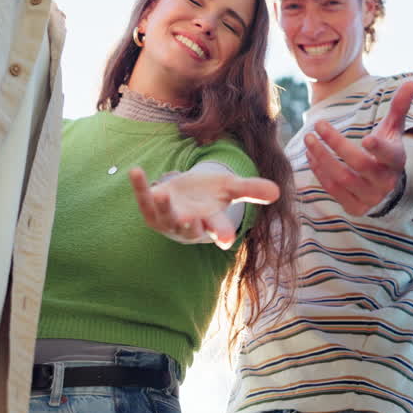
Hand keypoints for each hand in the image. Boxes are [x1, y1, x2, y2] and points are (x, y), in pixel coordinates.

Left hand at [128, 166, 279, 249]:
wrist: (184, 197)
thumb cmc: (210, 195)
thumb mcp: (231, 189)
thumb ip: (251, 190)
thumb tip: (277, 191)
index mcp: (211, 222)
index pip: (219, 230)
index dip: (222, 233)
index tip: (227, 240)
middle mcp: (189, 225)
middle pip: (190, 228)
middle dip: (190, 225)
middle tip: (192, 220)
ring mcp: (168, 220)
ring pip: (165, 216)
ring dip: (163, 206)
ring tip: (163, 193)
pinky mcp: (151, 211)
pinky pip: (144, 201)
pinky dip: (140, 187)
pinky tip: (136, 171)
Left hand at [303, 80, 412, 216]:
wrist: (384, 184)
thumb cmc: (387, 149)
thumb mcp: (393, 129)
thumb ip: (399, 107)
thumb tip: (411, 82)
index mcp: (396, 161)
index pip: (389, 155)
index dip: (378, 148)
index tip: (366, 139)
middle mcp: (385, 182)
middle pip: (358, 164)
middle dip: (335, 144)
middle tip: (317, 125)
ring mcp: (370, 197)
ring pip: (342, 178)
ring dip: (321, 157)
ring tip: (308, 139)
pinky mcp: (355, 207)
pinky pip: (333, 190)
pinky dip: (319, 172)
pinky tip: (311, 156)